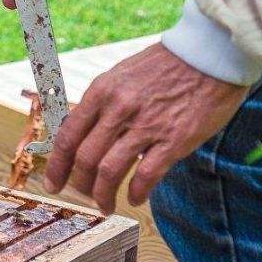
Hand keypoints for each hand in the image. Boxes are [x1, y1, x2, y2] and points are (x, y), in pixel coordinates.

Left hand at [45, 43, 248, 211]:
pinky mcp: (174, 140)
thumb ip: (102, 104)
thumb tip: (83, 136)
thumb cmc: (166, 65)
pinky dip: (136, 193)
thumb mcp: (122, 75)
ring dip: (103, 196)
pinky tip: (136, 198)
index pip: (68, 136)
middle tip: (82, 196)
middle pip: (85, 159)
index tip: (52, 183)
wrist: (208, 55)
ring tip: (105, 206)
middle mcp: (118, 108)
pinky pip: (146, 176)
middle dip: (79, 185)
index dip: (56, 165)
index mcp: (102, 91)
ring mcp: (146, 125)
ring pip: (109, 172)